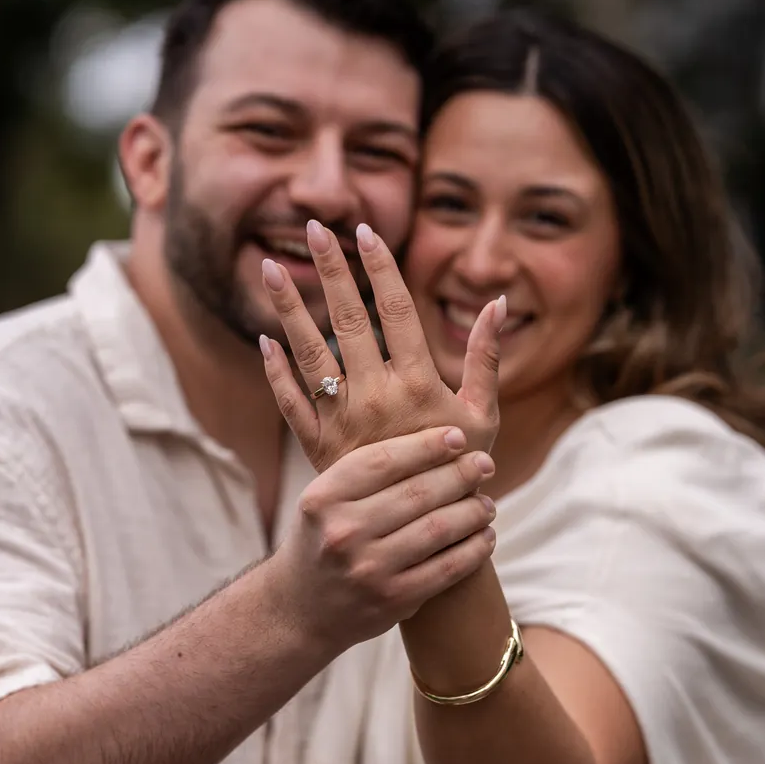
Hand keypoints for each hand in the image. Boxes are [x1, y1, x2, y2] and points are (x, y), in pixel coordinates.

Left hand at [258, 220, 503, 471]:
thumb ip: (488, 357)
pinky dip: (276, 372)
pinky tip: (266, 340)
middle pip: (346, 319)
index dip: (380, 268)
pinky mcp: (318, 447)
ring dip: (288, 309)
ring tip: (271, 269)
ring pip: (309, 354)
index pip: (395, 310)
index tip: (365, 231)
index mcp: (418, 385)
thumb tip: (498, 303)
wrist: (425, 536)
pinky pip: (291, 402)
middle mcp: (375, 398)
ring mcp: (341, 422)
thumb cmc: (463, 470)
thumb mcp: (485, 414)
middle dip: (330, 269)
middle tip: (313, 227)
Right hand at [265, 425, 498, 652]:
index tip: (458, 436)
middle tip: (484, 464)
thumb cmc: (322, 540)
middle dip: (461, 474)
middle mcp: (343, 531)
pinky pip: (448, 568)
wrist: (300, 609)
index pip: (385, 460)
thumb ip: (367, 473)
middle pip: (418, 492)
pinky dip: (474, 549)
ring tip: (487, 503)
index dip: (428, 445)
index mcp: (324, 497)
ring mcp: (369, 569)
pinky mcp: (394, 600)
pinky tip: (485, 536)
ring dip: (473, 511)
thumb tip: (437, 440)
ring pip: (439, 528)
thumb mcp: (324, 500)